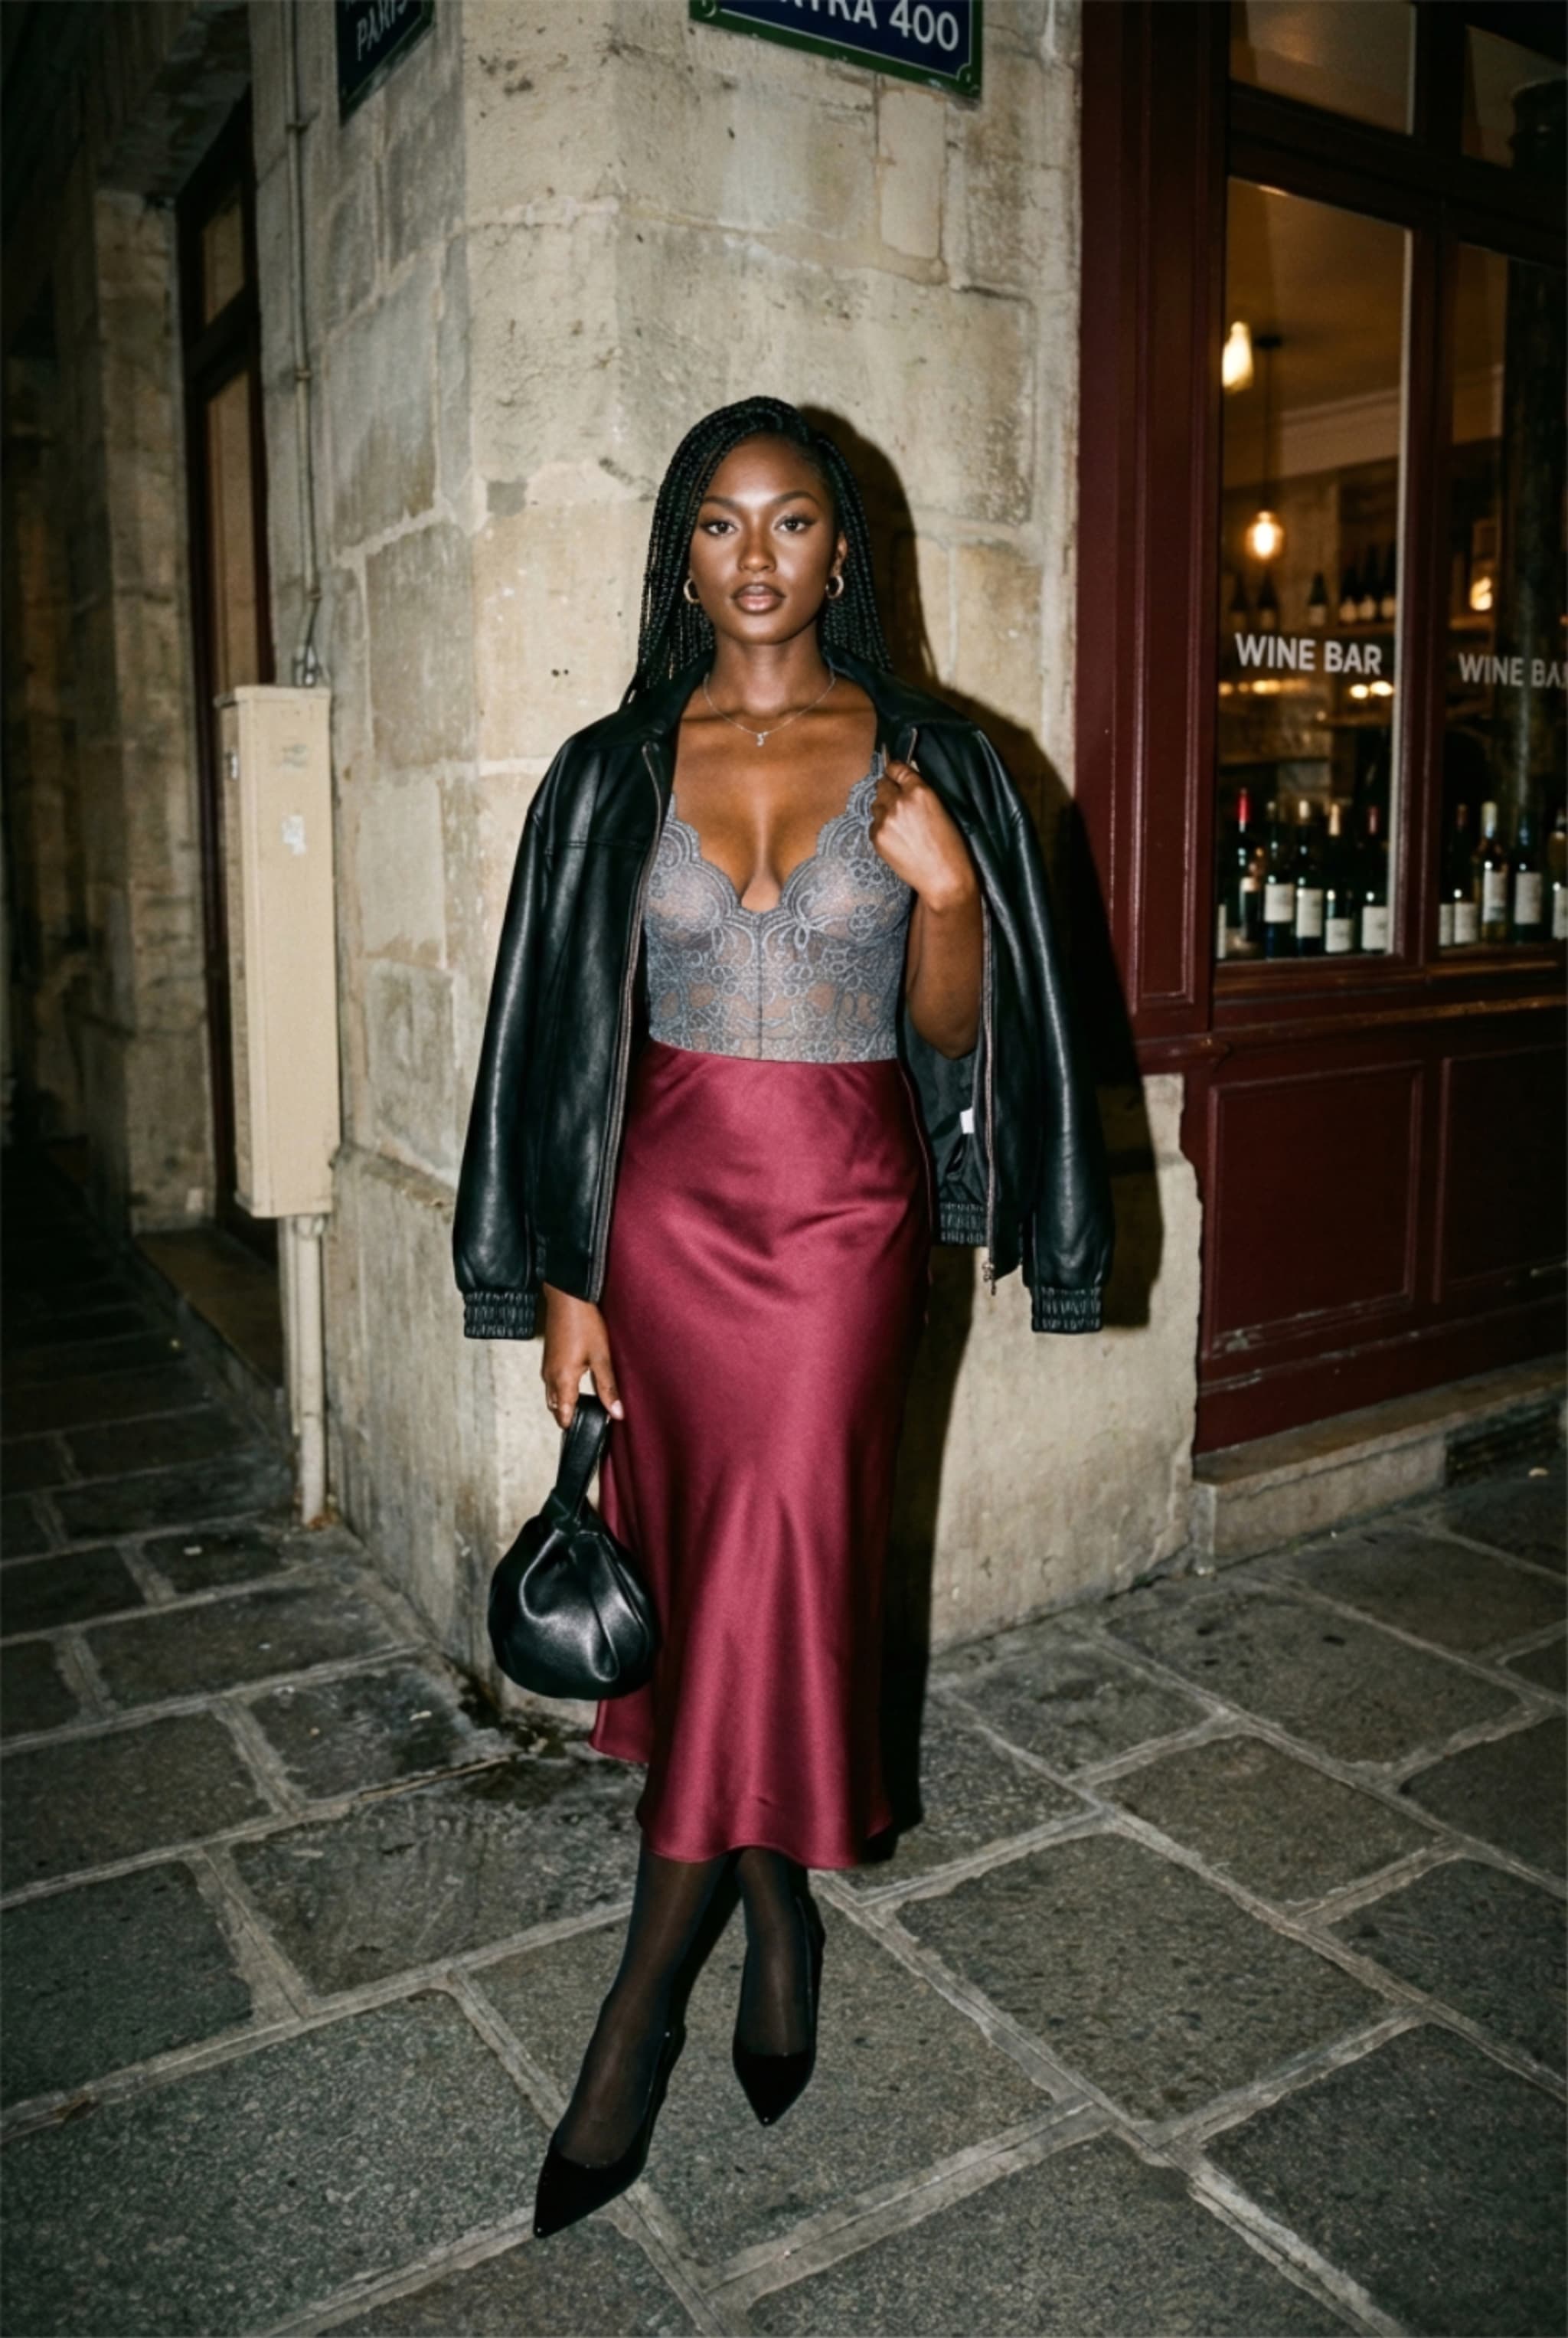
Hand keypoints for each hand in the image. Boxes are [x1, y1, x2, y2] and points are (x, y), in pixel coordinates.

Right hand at [540, 1283, 623, 1429]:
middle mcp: (549, 1377)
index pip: (563, 1416)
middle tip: (591, 1417)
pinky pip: (552, 1383)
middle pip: (556, 1408)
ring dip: (566, 1402)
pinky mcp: (548, 1358)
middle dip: (570, 1416)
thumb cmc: (584, 1323)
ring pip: (553, 1396)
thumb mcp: (601, 1356)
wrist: (567, 1297)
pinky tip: (579, 1383)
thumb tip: (617, 1413)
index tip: (591, 1428)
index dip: (576, 1425)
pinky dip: (562, 1390)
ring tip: (587, 1403)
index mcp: (562, 1380)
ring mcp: (546, 1367)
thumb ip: (608, 1387)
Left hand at [869, 758, 977, 911]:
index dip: (894, 771)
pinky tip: (896, 839)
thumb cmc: (950, 846)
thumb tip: (904, 783)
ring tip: (899, 824)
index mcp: (919, 791)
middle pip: (881, 785)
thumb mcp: (941, 809)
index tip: (894, 773)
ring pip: (875, 804)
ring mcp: (885, 820)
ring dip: (883, 809)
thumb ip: (920, 792)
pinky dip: (881, 828)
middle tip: (897, 802)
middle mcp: (899, 801)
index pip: (896, 768)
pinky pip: (873, 824)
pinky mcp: (877, 837)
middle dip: (888, 790)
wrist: (942, 877)